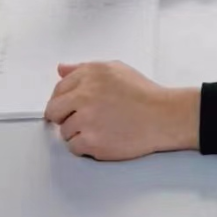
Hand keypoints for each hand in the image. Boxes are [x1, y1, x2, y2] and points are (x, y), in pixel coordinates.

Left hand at [44, 61, 199, 160]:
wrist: (163, 116)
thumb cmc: (144, 94)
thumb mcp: (116, 70)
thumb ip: (85, 68)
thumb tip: (61, 69)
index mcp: (90, 74)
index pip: (59, 88)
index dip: (64, 100)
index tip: (70, 106)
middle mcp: (85, 94)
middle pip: (54, 110)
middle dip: (64, 116)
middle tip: (81, 119)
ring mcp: (86, 119)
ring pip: (64, 132)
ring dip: (78, 133)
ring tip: (101, 128)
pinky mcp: (91, 141)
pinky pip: (74, 147)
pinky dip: (85, 147)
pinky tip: (102, 138)